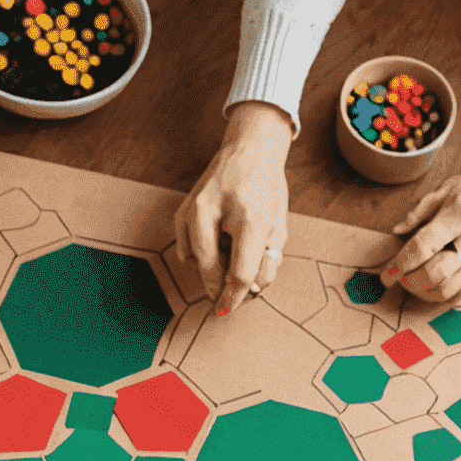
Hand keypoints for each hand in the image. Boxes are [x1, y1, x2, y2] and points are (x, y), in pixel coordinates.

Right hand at [175, 101, 290, 319]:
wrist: (248, 149)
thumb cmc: (266, 188)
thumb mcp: (278, 224)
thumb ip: (267, 261)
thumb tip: (250, 292)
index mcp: (249, 216)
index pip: (239, 271)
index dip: (234, 297)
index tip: (227, 311)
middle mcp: (215, 212)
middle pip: (210, 269)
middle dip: (218, 286)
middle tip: (226, 294)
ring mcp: (194, 210)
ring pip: (196, 261)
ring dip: (212, 266)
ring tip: (229, 250)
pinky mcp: (182, 210)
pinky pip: (186, 250)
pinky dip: (200, 254)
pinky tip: (215, 240)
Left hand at [380, 152, 460, 300]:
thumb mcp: (450, 187)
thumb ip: (421, 210)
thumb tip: (397, 231)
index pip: (423, 246)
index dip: (399, 264)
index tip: (385, 275)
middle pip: (435, 272)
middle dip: (409, 281)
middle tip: (400, 278)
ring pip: (449, 287)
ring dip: (424, 291)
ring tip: (414, 283)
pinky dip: (443, 294)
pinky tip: (432, 287)